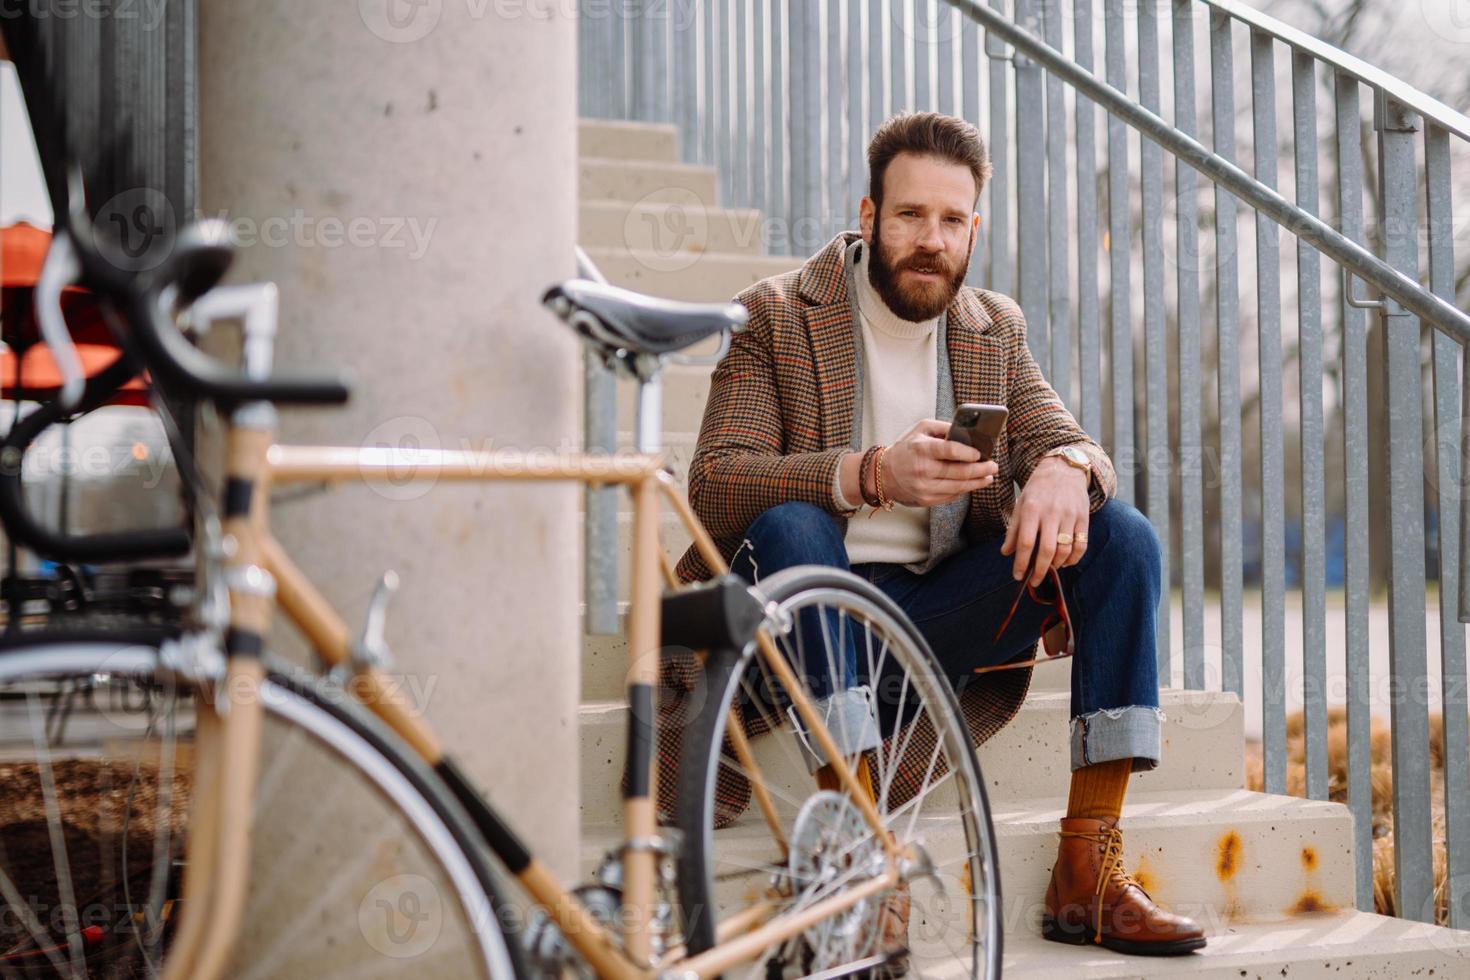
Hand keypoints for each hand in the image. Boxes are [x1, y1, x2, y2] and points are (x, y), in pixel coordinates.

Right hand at [881, 419, 998, 506]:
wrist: (883, 475)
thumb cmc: (906, 448)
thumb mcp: (920, 429)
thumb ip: (943, 428)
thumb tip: (968, 431)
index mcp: (922, 449)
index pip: (950, 451)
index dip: (969, 453)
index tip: (981, 453)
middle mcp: (923, 469)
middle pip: (959, 472)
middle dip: (981, 469)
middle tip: (993, 466)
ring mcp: (924, 487)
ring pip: (959, 487)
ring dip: (977, 483)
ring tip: (988, 477)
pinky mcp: (926, 500)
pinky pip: (951, 496)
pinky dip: (964, 490)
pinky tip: (972, 484)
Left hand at [999, 455, 1090, 585]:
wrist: (1064, 469)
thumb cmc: (1038, 489)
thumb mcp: (1021, 504)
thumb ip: (1014, 530)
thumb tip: (1006, 553)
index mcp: (1032, 509)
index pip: (1026, 543)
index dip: (1021, 563)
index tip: (1018, 576)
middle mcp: (1051, 513)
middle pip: (1047, 550)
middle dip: (1039, 571)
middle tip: (1033, 581)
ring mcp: (1070, 516)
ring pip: (1065, 550)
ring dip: (1056, 565)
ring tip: (1048, 569)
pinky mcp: (1084, 518)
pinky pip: (1081, 545)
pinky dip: (1074, 559)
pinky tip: (1066, 563)